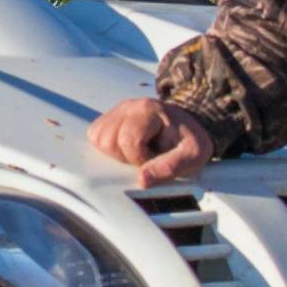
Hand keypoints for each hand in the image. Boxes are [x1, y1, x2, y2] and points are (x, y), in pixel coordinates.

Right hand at [88, 96, 216, 186]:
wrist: (190, 125)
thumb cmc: (190, 140)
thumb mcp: (192, 155)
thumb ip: (169, 167)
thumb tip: (142, 180)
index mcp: (150, 110)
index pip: (129, 142)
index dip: (140, 159)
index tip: (155, 159)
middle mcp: (130, 106)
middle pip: (108, 140)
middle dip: (125, 157)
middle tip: (145, 156)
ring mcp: (118, 110)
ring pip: (98, 138)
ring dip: (116, 153)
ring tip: (136, 152)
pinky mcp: (110, 117)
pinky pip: (94, 135)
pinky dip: (107, 148)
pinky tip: (126, 148)